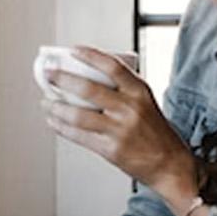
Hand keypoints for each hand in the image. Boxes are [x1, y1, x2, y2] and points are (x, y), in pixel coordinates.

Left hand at [42, 47, 198, 208]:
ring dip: (56, 107)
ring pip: (78, 114)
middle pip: (88, 89)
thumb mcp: (146, 102)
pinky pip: (79, 136)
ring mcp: (119, 130)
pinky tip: (54, 121)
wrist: (170, 164)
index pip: (113, 66)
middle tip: (49, 74)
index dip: (90, 55)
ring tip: (46, 101)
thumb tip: (89, 76)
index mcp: (140, 92)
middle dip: (62, 79)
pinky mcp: (110, 149)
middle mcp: (130, 108)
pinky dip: (61, 127)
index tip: (73, 50)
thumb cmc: (156, 132)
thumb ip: (123, 89)